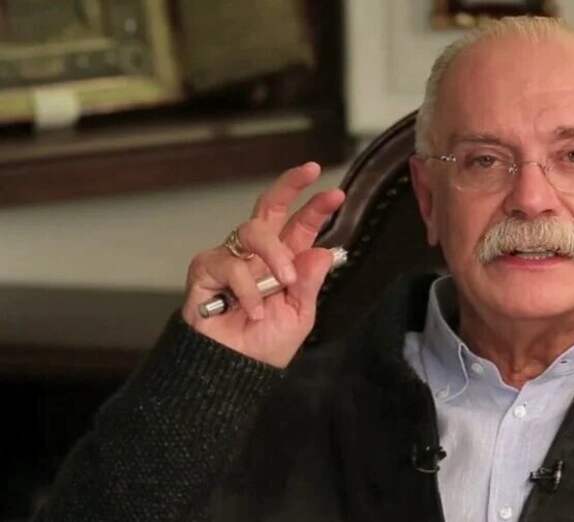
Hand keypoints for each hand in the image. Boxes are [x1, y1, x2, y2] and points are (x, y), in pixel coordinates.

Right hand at [181, 162, 345, 367]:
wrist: (233, 370)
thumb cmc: (264, 344)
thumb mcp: (299, 315)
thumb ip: (310, 283)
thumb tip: (322, 251)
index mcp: (284, 261)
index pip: (300, 226)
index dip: (316, 208)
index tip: (336, 194)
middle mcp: (257, 254)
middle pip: (269, 207)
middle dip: (289, 185)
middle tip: (310, 172)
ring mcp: (231, 258)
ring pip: (253, 232)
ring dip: (275, 254)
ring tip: (286, 281)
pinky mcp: (205, 271)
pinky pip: (231, 266)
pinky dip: (247, 289)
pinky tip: (253, 310)